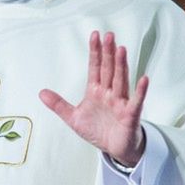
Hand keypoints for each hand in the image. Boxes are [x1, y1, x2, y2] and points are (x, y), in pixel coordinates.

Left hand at [39, 31, 148, 166]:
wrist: (114, 149)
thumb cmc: (97, 130)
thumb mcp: (73, 118)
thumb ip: (58, 105)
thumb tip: (41, 93)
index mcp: (96, 91)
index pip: (95, 67)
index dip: (95, 52)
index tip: (95, 35)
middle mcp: (109, 93)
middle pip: (109, 70)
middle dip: (108, 53)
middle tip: (109, 35)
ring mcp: (121, 103)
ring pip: (121, 81)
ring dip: (121, 66)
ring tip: (121, 49)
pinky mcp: (130, 115)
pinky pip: (136, 102)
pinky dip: (140, 91)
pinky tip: (143, 79)